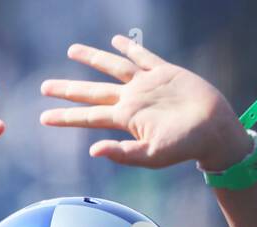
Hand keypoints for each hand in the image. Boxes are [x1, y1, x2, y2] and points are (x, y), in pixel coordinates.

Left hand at [40, 35, 251, 170]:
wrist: (214, 130)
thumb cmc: (184, 147)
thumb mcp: (151, 156)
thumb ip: (123, 154)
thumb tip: (92, 151)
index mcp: (125, 119)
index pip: (89, 116)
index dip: (65, 117)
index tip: (43, 118)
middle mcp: (131, 99)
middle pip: (93, 91)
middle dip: (68, 89)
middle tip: (44, 87)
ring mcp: (146, 84)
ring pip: (112, 67)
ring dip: (92, 58)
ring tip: (72, 50)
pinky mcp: (164, 71)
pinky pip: (142, 56)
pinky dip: (128, 47)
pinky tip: (116, 40)